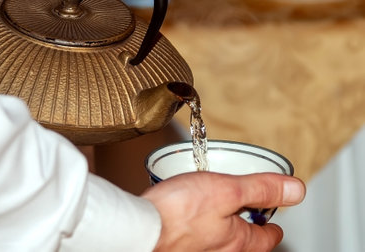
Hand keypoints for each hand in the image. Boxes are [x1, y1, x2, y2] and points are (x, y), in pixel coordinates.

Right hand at [141, 172, 305, 251]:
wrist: (139, 229)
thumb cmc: (177, 213)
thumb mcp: (226, 190)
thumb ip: (261, 189)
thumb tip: (296, 190)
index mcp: (237, 241)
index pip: (266, 239)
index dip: (273, 228)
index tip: (275, 224)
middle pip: (243, 243)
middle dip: (248, 228)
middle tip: (248, 214)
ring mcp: (198, 251)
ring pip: (220, 241)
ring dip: (224, 227)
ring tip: (219, 210)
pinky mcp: (178, 247)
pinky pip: (199, 239)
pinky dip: (202, 227)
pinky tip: (190, 215)